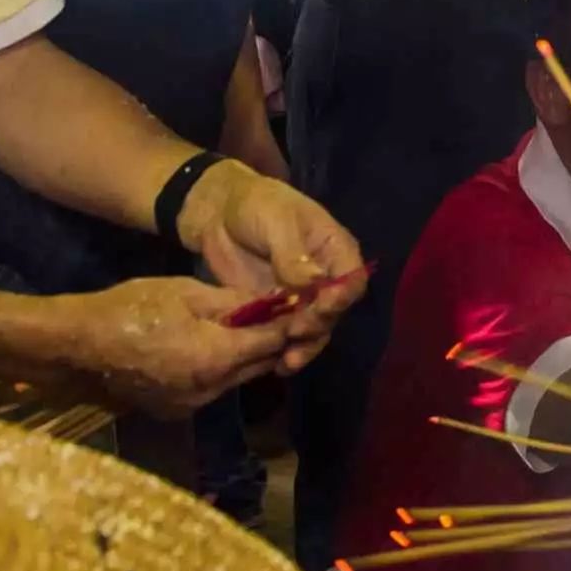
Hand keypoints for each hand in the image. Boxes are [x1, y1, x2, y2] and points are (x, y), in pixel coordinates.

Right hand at [48, 276, 290, 414]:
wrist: (79, 346)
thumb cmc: (131, 308)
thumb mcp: (186, 292)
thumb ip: (233, 302)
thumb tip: (269, 302)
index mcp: (216, 357)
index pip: (272, 342)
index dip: (290, 323)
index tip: (302, 307)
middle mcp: (211, 389)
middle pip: (260, 366)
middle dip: (272, 342)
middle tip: (280, 316)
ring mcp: (193, 405)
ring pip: (238, 379)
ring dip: (247, 357)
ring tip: (247, 328)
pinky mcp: (178, 411)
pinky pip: (214, 388)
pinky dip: (221, 369)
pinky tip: (211, 347)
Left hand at [177, 160, 365, 368]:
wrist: (218, 213)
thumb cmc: (255, 205)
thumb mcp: (276, 220)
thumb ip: (292, 253)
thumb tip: (314, 282)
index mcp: (334, 248)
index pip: (352, 279)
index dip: (342, 296)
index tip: (322, 307)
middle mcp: (325, 277)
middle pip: (334, 311)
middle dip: (317, 325)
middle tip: (295, 333)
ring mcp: (301, 297)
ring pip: (313, 328)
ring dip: (304, 346)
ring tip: (288, 362)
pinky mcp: (277, 311)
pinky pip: (286, 335)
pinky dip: (283, 350)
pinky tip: (276, 365)